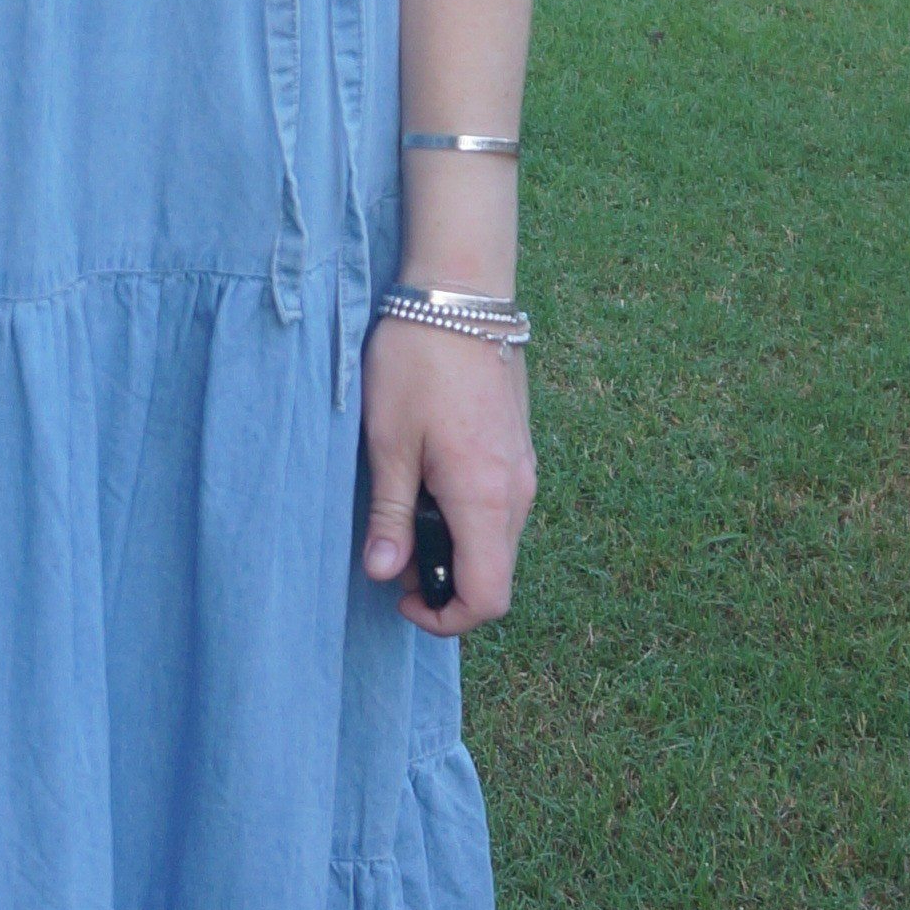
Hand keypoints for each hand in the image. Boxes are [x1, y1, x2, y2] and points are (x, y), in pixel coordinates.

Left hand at [360, 318, 533, 634]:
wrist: (461, 293)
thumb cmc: (417, 362)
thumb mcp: (388, 441)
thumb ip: (391, 514)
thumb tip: (386, 574)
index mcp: (486, 498)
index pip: (487, 597)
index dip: (445, 617)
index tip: (400, 596)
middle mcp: (517, 492)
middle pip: (495, 574)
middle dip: (445, 583)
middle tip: (392, 553)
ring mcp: (524, 468)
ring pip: (498, 540)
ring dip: (455, 548)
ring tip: (404, 512)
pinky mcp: (518, 448)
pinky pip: (500, 507)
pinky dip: (467, 518)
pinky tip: (428, 482)